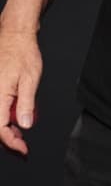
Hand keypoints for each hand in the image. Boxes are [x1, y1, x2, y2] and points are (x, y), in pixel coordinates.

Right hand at [0, 25, 41, 156]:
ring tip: (21, 133)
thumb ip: (26, 104)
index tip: (23, 149)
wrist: (14, 36)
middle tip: (23, 146)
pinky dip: (4, 117)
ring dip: (6, 129)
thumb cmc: (22, 53)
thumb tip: (25, 125)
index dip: (11, 142)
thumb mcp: (30, 80)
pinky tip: (15, 119)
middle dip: (8, 139)